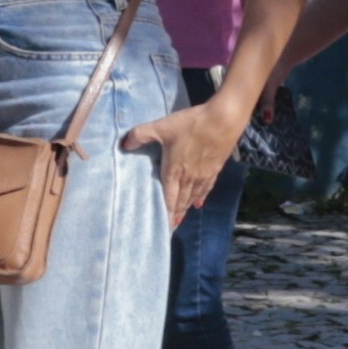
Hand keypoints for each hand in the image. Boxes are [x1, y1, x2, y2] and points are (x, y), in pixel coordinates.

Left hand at [121, 95, 245, 223]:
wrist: (223, 120)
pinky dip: (200, 198)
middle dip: (175, 215)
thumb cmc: (191, 124)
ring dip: (186, 209)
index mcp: (174, 171)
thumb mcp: (162, 126)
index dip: (166, 213)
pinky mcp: (215, 169)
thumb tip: (124, 144)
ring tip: (180, 219)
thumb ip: (141, 134)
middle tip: (170, 228)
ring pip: (193, 197)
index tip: (164, 228)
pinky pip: (206, 189)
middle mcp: (189, 178)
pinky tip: (198, 204)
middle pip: (181, 201)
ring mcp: (203, 175)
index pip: (168, 198)